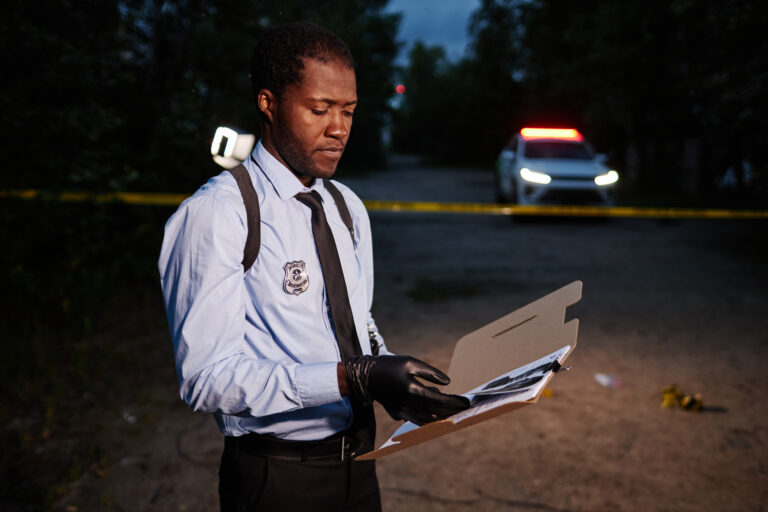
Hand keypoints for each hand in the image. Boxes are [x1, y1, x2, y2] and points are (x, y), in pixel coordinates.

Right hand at [344, 355, 469, 424]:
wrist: (366, 376)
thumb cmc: (390, 366)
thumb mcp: (411, 363)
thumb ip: (431, 373)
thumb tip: (448, 383)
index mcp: (412, 391)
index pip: (439, 401)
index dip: (455, 402)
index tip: (467, 401)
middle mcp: (408, 405)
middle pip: (436, 413)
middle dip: (452, 411)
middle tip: (464, 408)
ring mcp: (402, 412)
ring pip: (428, 421)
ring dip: (442, 418)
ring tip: (453, 411)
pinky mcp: (398, 414)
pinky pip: (417, 420)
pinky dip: (430, 419)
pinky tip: (436, 412)